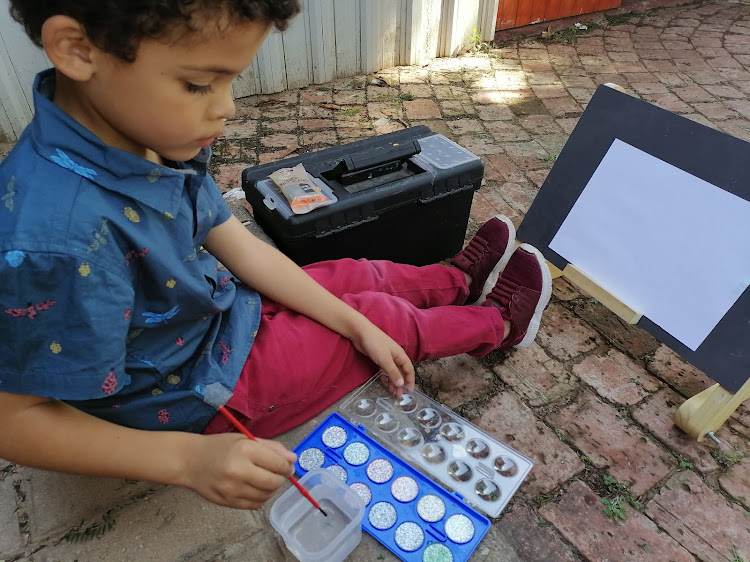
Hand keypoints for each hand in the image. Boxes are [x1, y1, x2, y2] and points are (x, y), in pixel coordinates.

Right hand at [179, 433, 296, 508]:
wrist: (190, 462)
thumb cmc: (219, 447)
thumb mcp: (245, 439)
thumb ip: (271, 447)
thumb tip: (293, 459)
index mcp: (245, 451)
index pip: (278, 464)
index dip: (287, 466)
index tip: (287, 465)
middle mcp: (239, 471)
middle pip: (274, 482)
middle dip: (281, 478)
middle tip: (279, 473)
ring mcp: (232, 490)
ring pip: (266, 495)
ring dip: (271, 489)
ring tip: (265, 479)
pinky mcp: (228, 503)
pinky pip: (255, 505)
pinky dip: (261, 498)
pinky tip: (256, 488)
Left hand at [350, 323, 414, 397]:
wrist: (361, 333)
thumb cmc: (375, 344)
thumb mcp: (385, 360)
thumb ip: (393, 372)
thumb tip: (402, 384)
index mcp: (401, 356)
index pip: (409, 370)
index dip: (410, 381)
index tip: (409, 392)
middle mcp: (396, 357)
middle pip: (401, 373)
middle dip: (400, 384)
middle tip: (398, 396)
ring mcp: (387, 358)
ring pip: (392, 372)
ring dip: (392, 382)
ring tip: (391, 392)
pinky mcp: (379, 359)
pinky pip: (385, 370)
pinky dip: (385, 376)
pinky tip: (383, 382)